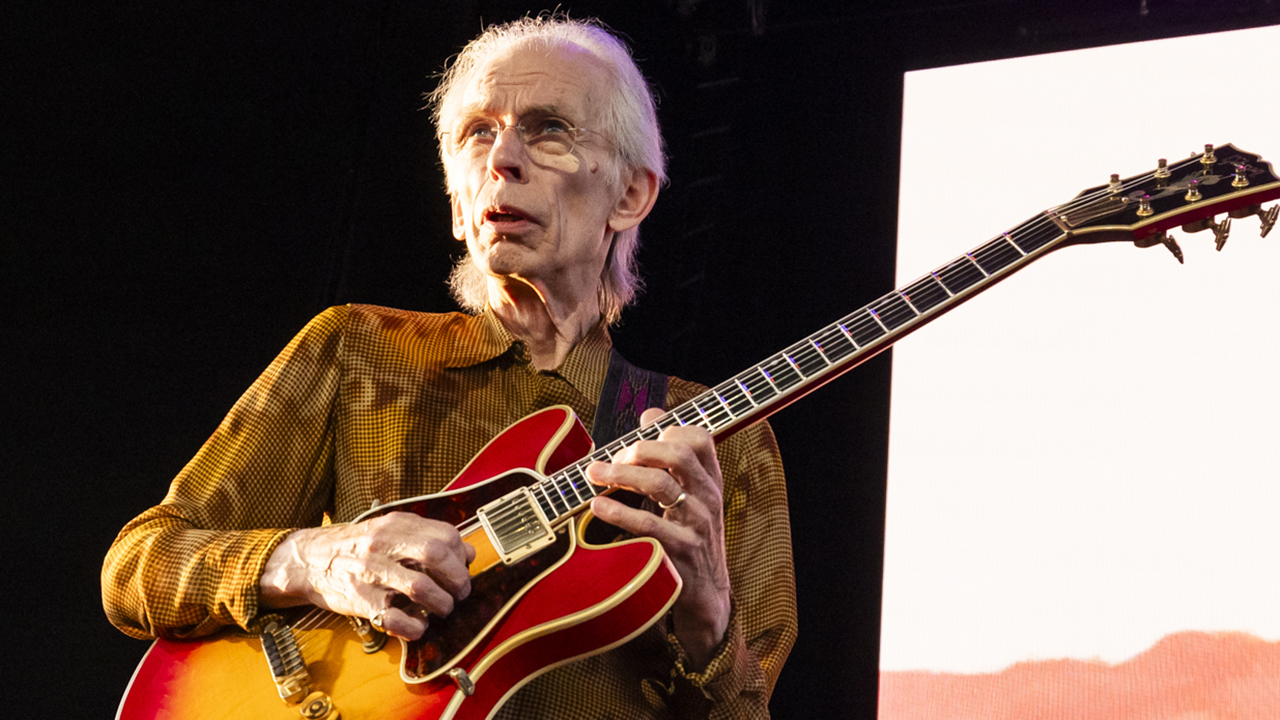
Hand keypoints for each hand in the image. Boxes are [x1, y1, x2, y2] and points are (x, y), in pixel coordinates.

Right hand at [259, 512, 475, 639]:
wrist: (309, 559)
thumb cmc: (357, 546)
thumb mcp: (391, 530)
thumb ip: (428, 537)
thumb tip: (467, 552)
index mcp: (395, 524)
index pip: (445, 534)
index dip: (461, 555)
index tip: (462, 568)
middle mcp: (384, 544)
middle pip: (436, 556)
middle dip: (458, 579)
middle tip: (460, 593)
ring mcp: (371, 572)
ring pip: (421, 588)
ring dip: (442, 604)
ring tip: (443, 609)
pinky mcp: (360, 600)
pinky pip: (395, 618)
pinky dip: (415, 626)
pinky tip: (419, 625)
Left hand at [587, 408, 731, 667]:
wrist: (707, 596)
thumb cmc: (690, 537)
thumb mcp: (689, 496)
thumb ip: (670, 458)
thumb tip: (650, 413)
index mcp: (710, 481)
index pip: (702, 437)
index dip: (669, 428)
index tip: (641, 434)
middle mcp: (708, 498)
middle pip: (679, 454)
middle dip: (640, 449)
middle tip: (613, 458)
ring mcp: (696, 525)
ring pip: (661, 485)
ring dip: (621, 475)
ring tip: (594, 474)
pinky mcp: (681, 553)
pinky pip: (648, 526)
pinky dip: (619, 512)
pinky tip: (598, 507)